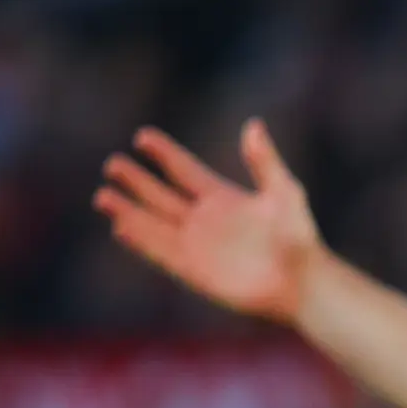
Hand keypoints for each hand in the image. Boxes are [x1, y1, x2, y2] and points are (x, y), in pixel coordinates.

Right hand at [96, 120, 321, 324]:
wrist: (304, 282)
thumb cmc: (300, 238)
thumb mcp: (284, 192)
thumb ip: (264, 160)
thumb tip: (253, 124)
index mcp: (222, 198)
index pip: (185, 170)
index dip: (165, 154)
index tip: (143, 137)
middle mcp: (205, 220)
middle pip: (162, 196)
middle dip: (137, 181)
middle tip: (112, 164)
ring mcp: (198, 246)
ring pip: (155, 224)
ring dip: (129, 211)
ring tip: (102, 196)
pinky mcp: (196, 271)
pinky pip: (162, 253)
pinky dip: (142, 240)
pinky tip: (121, 227)